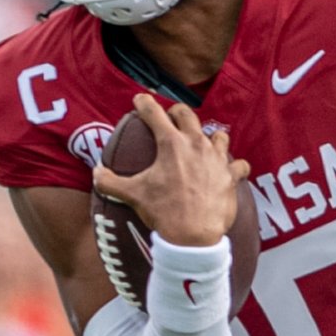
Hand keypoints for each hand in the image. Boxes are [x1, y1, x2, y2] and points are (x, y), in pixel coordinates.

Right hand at [93, 94, 249, 246]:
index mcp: (171, 144)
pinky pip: (239, 165)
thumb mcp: (132, 195)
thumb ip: (109, 182)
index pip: (154, 113)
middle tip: (171, 117)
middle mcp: (196, 144)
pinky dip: (235, 167)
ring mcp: (216, 159)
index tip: (140, 99)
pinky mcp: (231, 176)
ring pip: (218, 135)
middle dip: (177, 112)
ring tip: (205, 144)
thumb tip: (96, 173)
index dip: (144, 103)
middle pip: (188, 115)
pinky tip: (230, 171)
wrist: (192, 236)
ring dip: (211, 137)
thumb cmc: (163, 212)